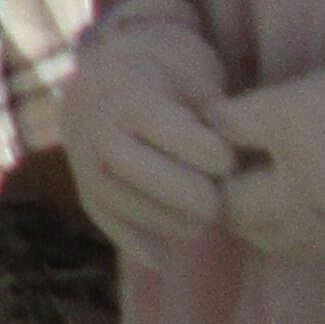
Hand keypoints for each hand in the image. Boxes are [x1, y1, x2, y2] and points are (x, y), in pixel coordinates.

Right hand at [59, 0, 242, 263]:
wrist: (101, 77)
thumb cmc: (163, 72)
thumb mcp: (190, 70)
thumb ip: (214, 111)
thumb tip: (238, 157)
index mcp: (127, 96)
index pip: (181, 140)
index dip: (215, 155)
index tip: (228, 156)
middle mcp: (98, 134)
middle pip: (163, 184)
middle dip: (204, 196)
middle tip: (221, 192)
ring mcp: (86, 168)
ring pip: (145, 214)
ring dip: (183, 222)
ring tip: (204, 211)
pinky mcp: (87, 196)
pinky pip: (119, 232)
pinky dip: (149, 247)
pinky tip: (171, 254)